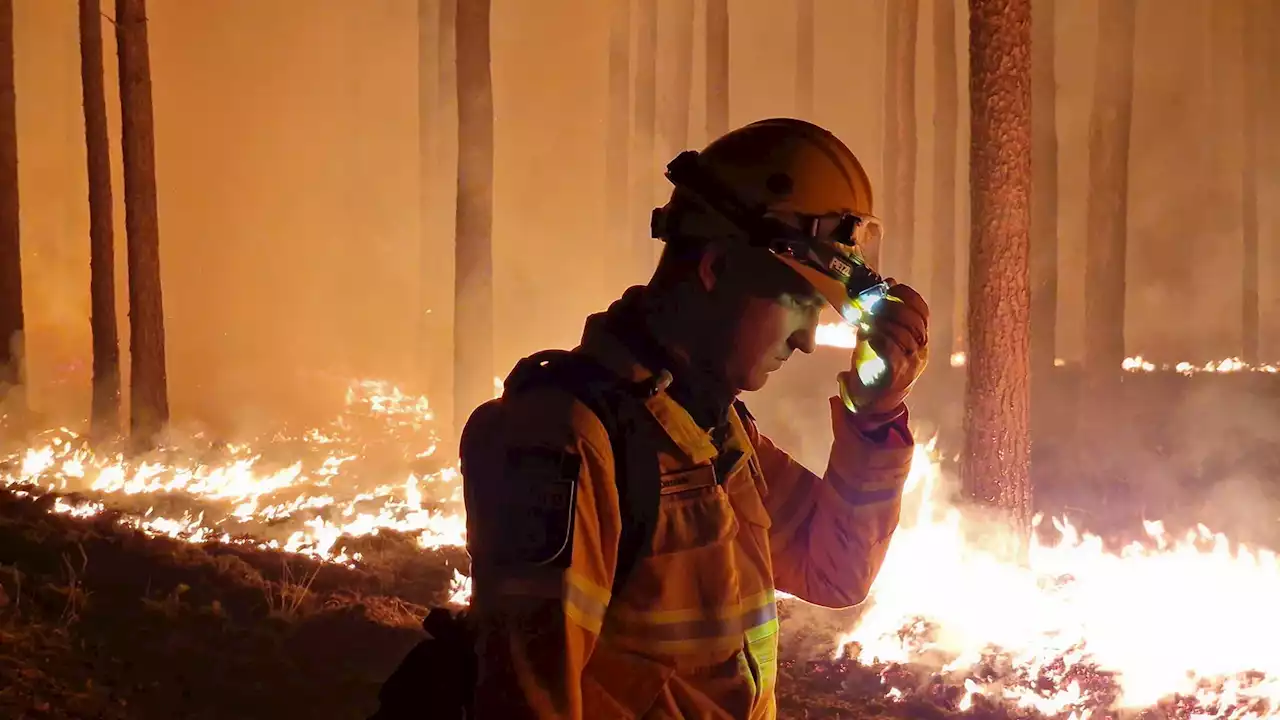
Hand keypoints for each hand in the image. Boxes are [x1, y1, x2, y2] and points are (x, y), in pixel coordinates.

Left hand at [838, 281, 928, 417]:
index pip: (922, 312)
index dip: (908, 296)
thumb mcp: (882, 339)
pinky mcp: (897, 376)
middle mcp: (920, 352)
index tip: (891, 287)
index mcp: (919, 341)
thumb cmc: (877, 369)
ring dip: (883, 323)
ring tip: (867, 321)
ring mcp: (910, 365)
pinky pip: (892, 353)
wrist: (874, 406)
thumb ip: (883, 317)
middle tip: (874, 304)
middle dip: (892, 307)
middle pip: (913, 321)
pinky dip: (879, 341)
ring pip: (903, 335)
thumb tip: (884, 285)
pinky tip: (868, 337)